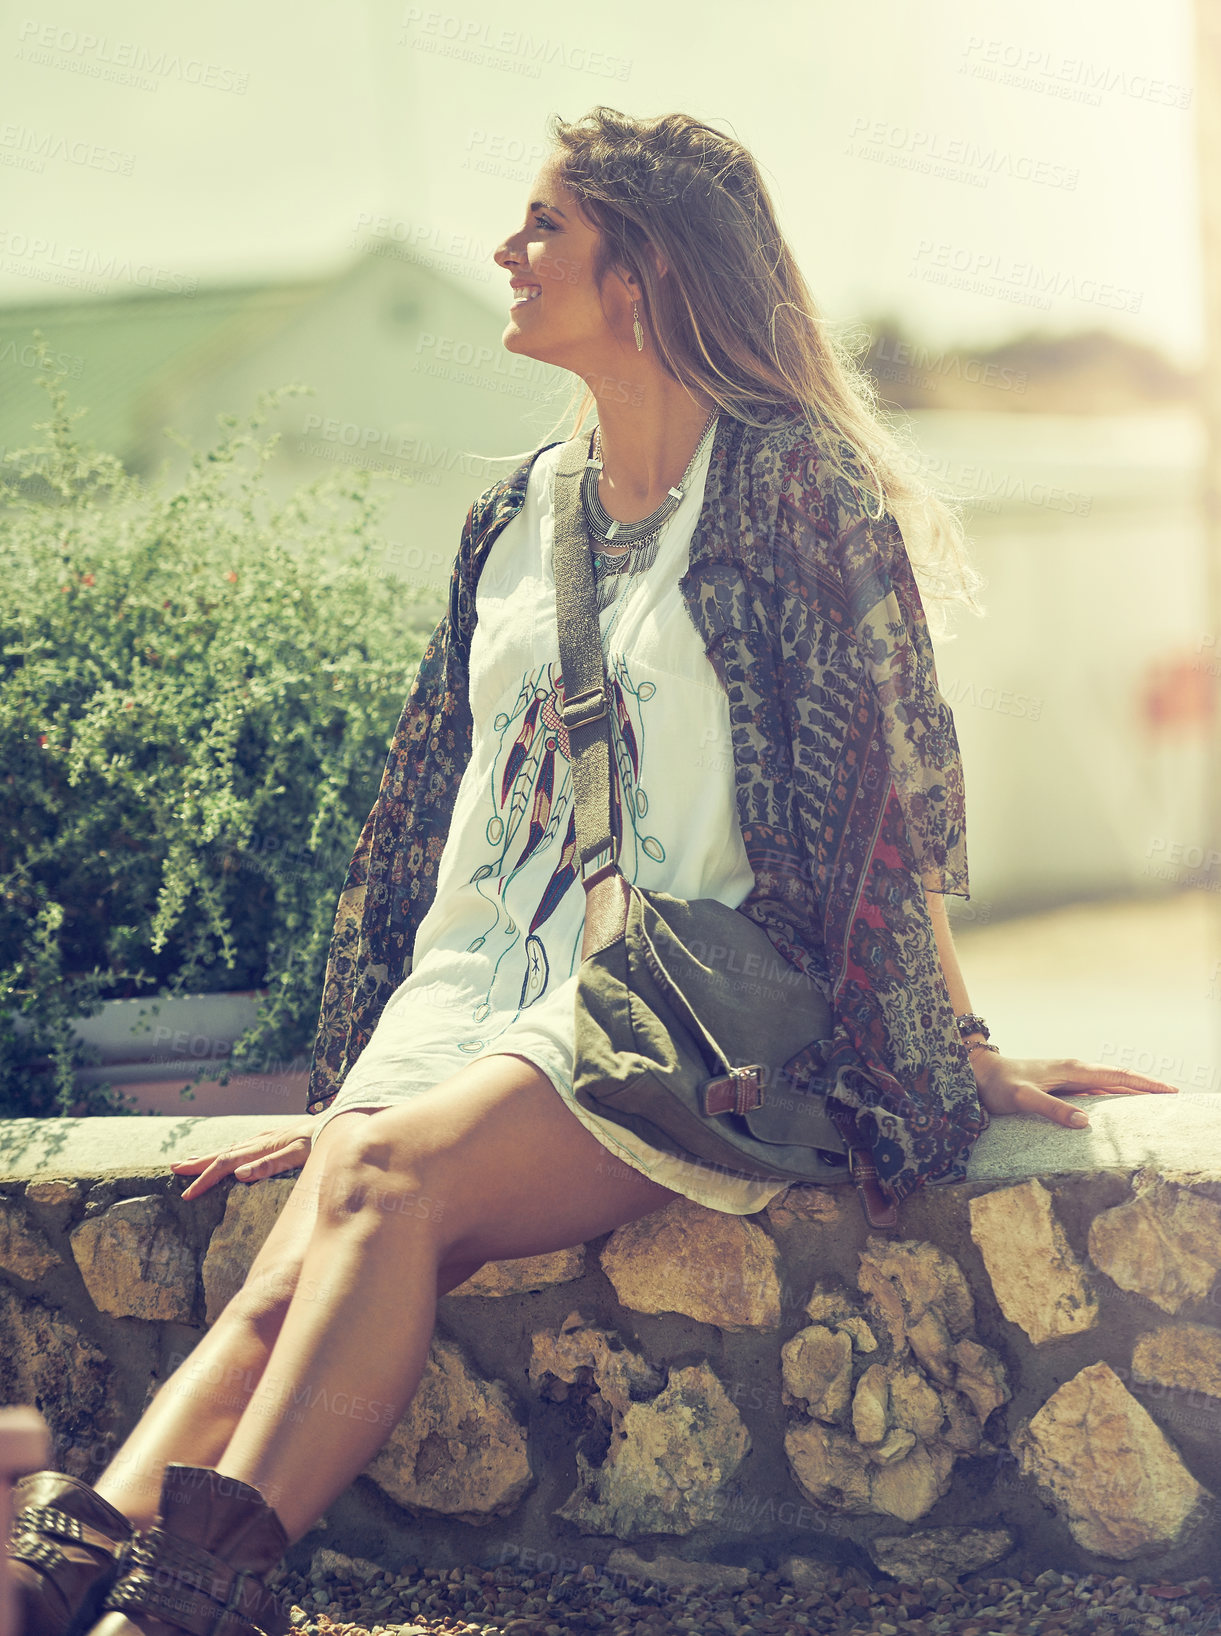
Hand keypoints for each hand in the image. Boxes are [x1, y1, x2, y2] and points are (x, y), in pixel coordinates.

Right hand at [169, 1118, 314, 1200]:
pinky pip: (243, 1146)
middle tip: (173, 1170)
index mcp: (262, 1146)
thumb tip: (239, 1175)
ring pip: (231, 1148)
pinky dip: (227, 1152)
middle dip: (197, 1163)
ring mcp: (268, 1138)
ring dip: (209, 1156)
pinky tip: (227, 1155)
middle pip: (222, 1153)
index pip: (225, 1164)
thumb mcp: (299, 1156)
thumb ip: (271, 1164)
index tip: (186, 1195)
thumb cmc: (322, 1142)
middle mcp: (261, 1140)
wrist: (341, 1121)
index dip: (204, 1179)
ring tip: (189, 1161)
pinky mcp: (276, 1137)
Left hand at [969, 1051, 1178, 1127]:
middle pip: (1119, 1077)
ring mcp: (1068, 1077)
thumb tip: (1086, 1122)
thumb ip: (1051, 1109)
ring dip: (1131, 1090)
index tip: (1169, 1090)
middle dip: (1146, 1085)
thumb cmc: (999, 1085)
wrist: (979, 1072)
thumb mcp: (1023, 1099)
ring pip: (1108, 1083)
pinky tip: (1119, 1105)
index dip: (1144, 1083)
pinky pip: (1096, 1090)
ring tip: (1154, 1101)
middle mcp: (1074, 1071)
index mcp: (1072, 1070)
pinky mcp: (1061, 1085)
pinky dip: (1113, 1094)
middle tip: (1173, 1096)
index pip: (1117, 1075)